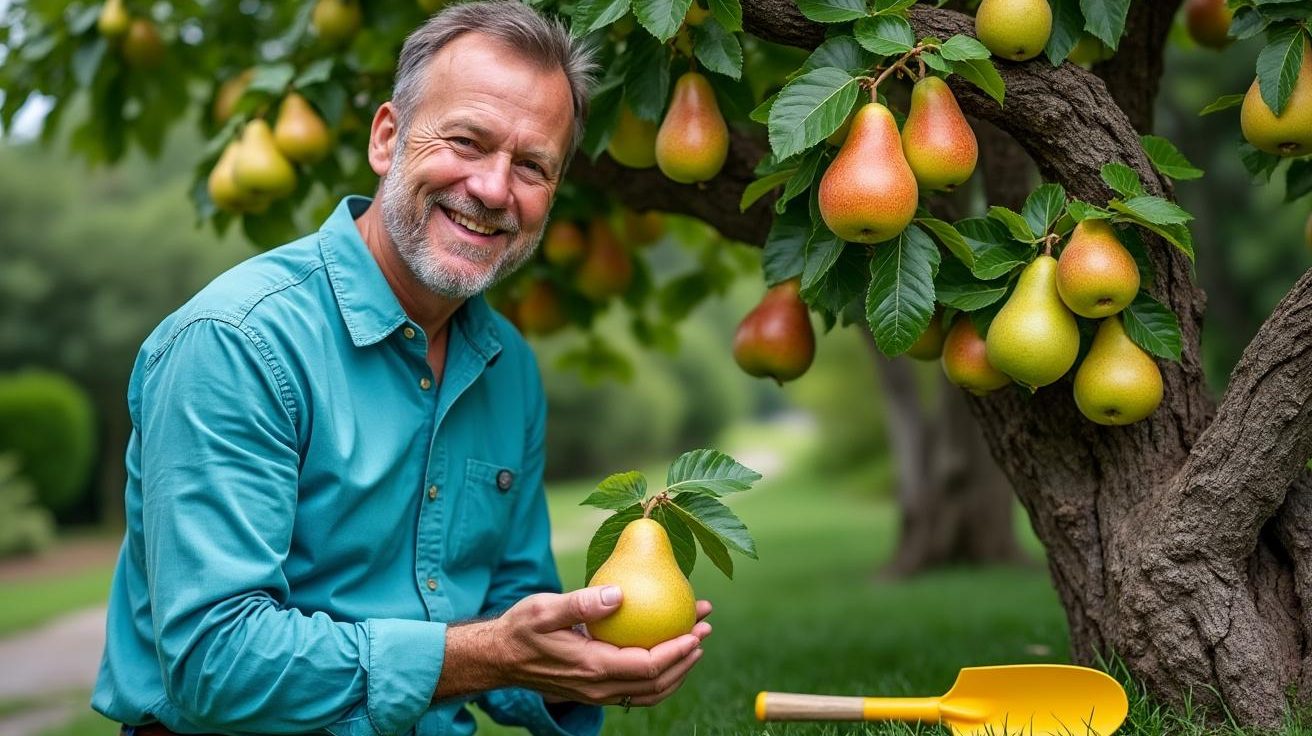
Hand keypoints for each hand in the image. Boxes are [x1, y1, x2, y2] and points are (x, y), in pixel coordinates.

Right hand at [495, 586, 712, 707]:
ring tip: (694, 641)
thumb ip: (581, 604)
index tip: (696, 630)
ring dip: (678, 668)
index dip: (677, 651)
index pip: (647, 666)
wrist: (500, 657)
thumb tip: (620, 594)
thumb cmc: (521, 629)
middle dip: (687, 658)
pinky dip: (659, 673)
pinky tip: (666, 647)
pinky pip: (637, 688)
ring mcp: (598, 693)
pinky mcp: (597, 688)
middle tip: (704, 629)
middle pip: (656, 683)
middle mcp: (599, 687)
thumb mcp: (544, 609)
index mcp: (593, 667)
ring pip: (649, 691)